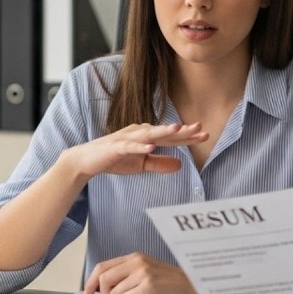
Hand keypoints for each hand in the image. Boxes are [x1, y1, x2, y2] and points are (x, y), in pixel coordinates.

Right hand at [64, 122, 208, 179]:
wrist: (87, 160)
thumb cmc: (115, 159)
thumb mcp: (141, 164)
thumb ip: (159, 163)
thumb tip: (180, 165)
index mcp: (147, 137)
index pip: (171, 138)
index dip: (187, 137)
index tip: (205, 135)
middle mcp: (139, 133)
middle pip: (164, 133)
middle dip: (182, 131)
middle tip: (200, 128)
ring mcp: (128, 138)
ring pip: (149, 134)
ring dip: (163, 132)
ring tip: (178, 129)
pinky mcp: (116, 147)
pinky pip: (130, 146)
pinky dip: (140, 146)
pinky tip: (150, 147)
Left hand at [83, 252, 203, 293]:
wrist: (196, 289)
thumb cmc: (173, 285)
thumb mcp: (147, 275)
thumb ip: (128, 277)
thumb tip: (103, 290)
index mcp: (135, 257)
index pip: (102, 267)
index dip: (91, 282)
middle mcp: (137, 261)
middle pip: (104, 279)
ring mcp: (144, 272)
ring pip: (114, 292)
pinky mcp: (150, 285)